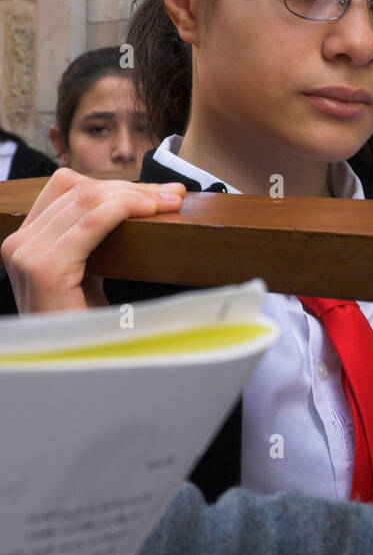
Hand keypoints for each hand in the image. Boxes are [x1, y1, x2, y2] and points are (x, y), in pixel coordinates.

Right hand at [0, 168, 185, 314]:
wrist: (76, 372)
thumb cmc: (86, 328)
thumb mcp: (87, 273)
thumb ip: (94, 240)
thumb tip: (137, 203)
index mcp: (25, 241)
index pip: (66, 188)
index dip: (113, 183)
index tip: (155, 191)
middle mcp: (18, 243)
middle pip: (79, 189)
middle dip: (132, 187)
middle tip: (173, 194)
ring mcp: (26, 254)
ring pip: (88, 199)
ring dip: (136, 194)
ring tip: (169, 201)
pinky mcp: (44, 267)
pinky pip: (92, 220)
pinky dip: (125, 208)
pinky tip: (150, 210)